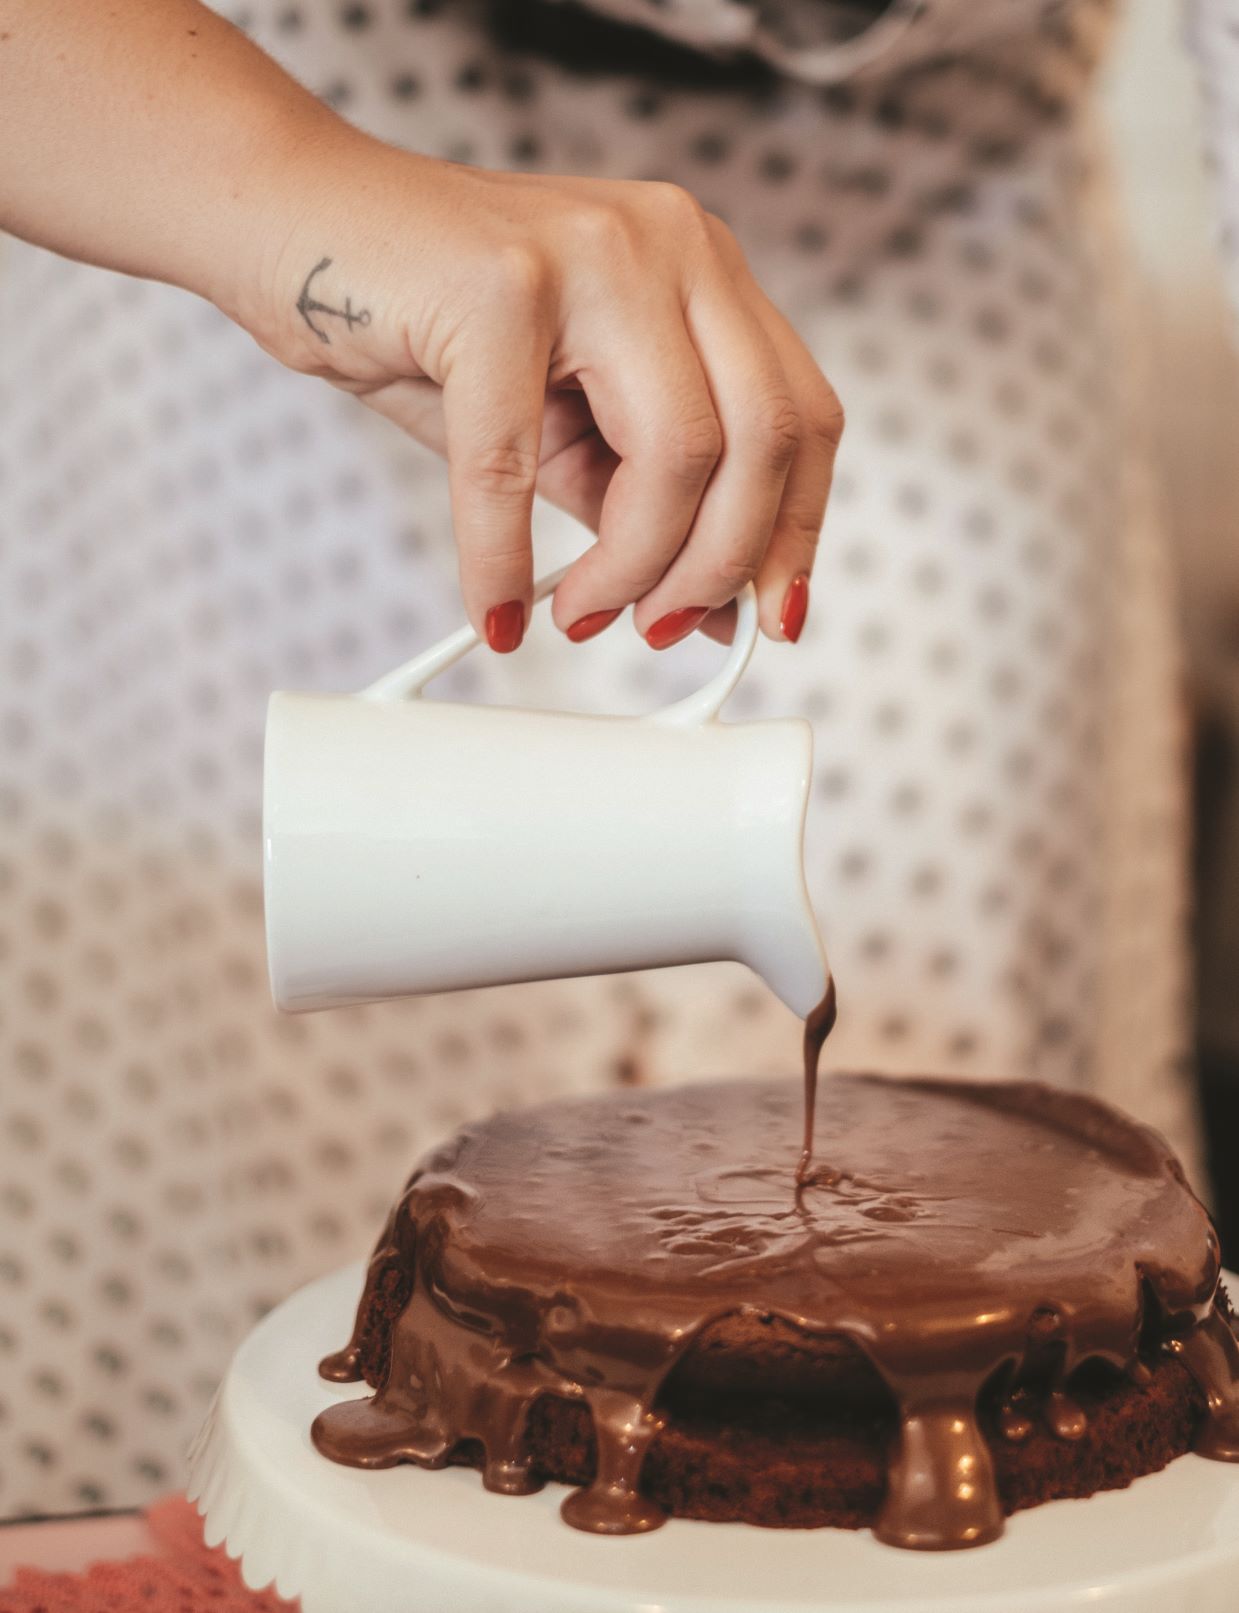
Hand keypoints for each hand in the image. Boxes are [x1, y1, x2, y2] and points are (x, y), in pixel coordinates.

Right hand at [245, 136, 843, 650]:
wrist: (293, 222)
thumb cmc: (426, 320)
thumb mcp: (560, 423)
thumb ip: (637, 500)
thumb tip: (712, 604)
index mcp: (702, 267)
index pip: (802, 413)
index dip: (796, 529)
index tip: (769, 613)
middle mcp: (669, 243)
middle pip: (761, 439)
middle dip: (716, 566)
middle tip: (661, 626)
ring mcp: (590, 251)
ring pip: (676, 454)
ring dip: (631, 570)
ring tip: (578, 611)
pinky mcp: (496, 286)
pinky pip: (518, 467)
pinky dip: (502, 563)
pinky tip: (497, 611)